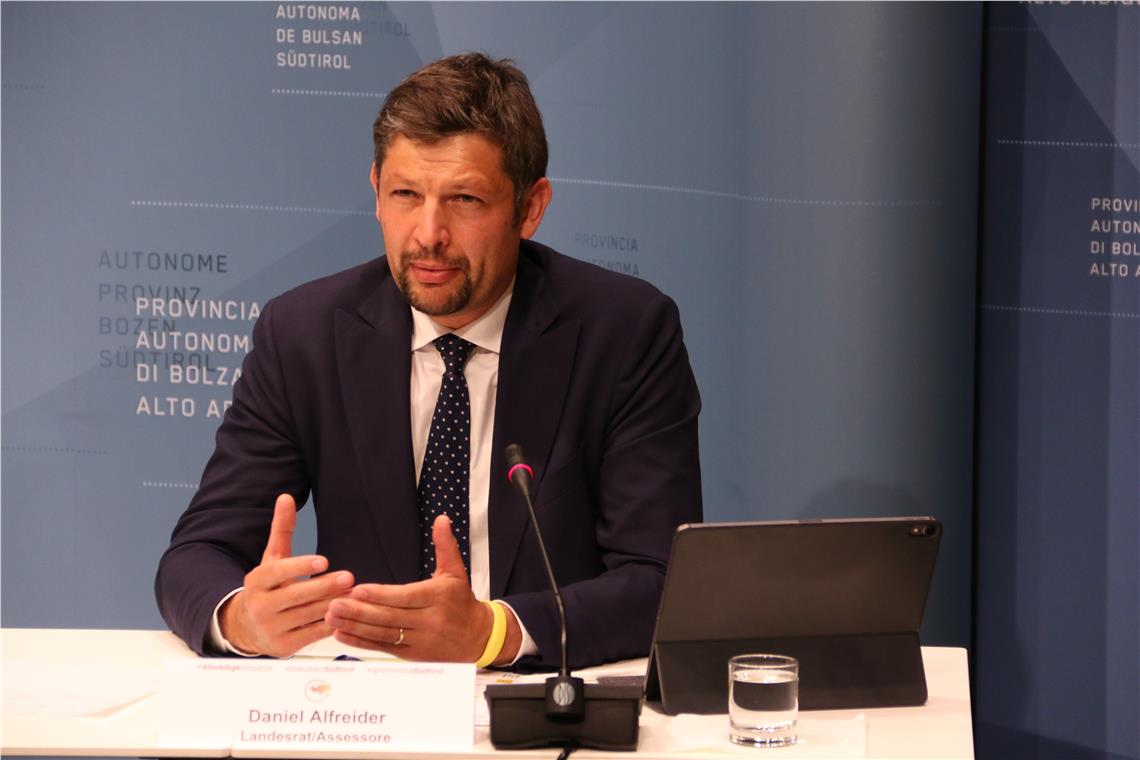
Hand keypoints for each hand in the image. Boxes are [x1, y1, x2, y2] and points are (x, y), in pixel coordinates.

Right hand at [219, 494, 353, 656]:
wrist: (247, 627)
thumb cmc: (268, 587)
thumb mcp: (272, 558)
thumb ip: (282, 530)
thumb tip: (286, 496)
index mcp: (257, 581)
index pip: (278, 571)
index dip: (300, 565)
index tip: (324, 560)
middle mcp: (260, 605)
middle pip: (296, 595)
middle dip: (324, 586)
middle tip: (349, 577)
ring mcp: (270, 628)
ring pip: (307, 615)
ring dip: (333, 605)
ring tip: (355, 595)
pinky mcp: (283, 647)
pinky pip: (311, 635)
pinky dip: (330, 625)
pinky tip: (346, 615)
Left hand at [326, 515, 520, 663]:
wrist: (477, 637)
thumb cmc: (461, 602)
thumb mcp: (456, 571)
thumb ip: (445, 545)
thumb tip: (441, 520)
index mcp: (438, 598)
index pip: (405, 597)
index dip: (380, 595)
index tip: (358, 590)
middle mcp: (429, 621)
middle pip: (389, 617)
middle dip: (359, 612)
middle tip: (335, 604)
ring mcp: (419, 641)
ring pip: (383, 634)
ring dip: (355, 627)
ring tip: (332, 618)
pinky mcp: (412, 655)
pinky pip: (383, 648)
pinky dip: (361, 642)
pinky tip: (343, 634)